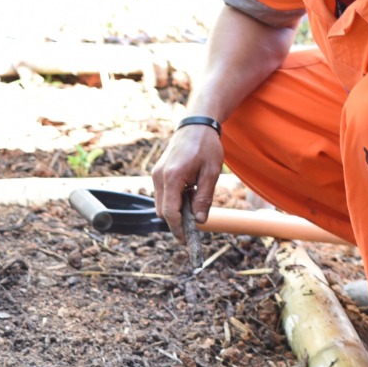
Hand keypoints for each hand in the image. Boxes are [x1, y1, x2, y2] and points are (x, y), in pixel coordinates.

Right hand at [149, 124, 223, 241]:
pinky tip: (187, 194)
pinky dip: (172, 201)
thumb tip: (199, 221)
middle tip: (193, 226)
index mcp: (173, 177)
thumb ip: (204, 198)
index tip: (186, 240)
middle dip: (176, 222)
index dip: (178, 229)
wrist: (195, 125)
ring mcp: (156, 175)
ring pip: (160, 205)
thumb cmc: (206, 146)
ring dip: (175, 211)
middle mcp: (159, 177)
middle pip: (162, 211)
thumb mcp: (211, 173)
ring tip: (193, 204)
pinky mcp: (157, 174)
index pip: (170, 212)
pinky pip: (162, 195)